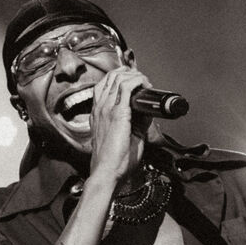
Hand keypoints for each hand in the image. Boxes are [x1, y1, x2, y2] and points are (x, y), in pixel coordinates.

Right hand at [86, 66, 151, 185]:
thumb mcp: (122, 136)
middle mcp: (100, 108)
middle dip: (129, 73)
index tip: (133, 81)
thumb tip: (147, 113)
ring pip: (118, 78)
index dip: (119, 77)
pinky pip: (126, 87)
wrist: (107, 171)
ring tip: (145, 81)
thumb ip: (134, 122)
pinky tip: (145, 84)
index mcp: (98, 113)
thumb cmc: (113, 160)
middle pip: (111, 77)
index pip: (104, 85)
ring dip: (134, 75)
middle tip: (142, 79)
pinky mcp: (117, 113)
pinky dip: (137, 81)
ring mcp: (107, 109)